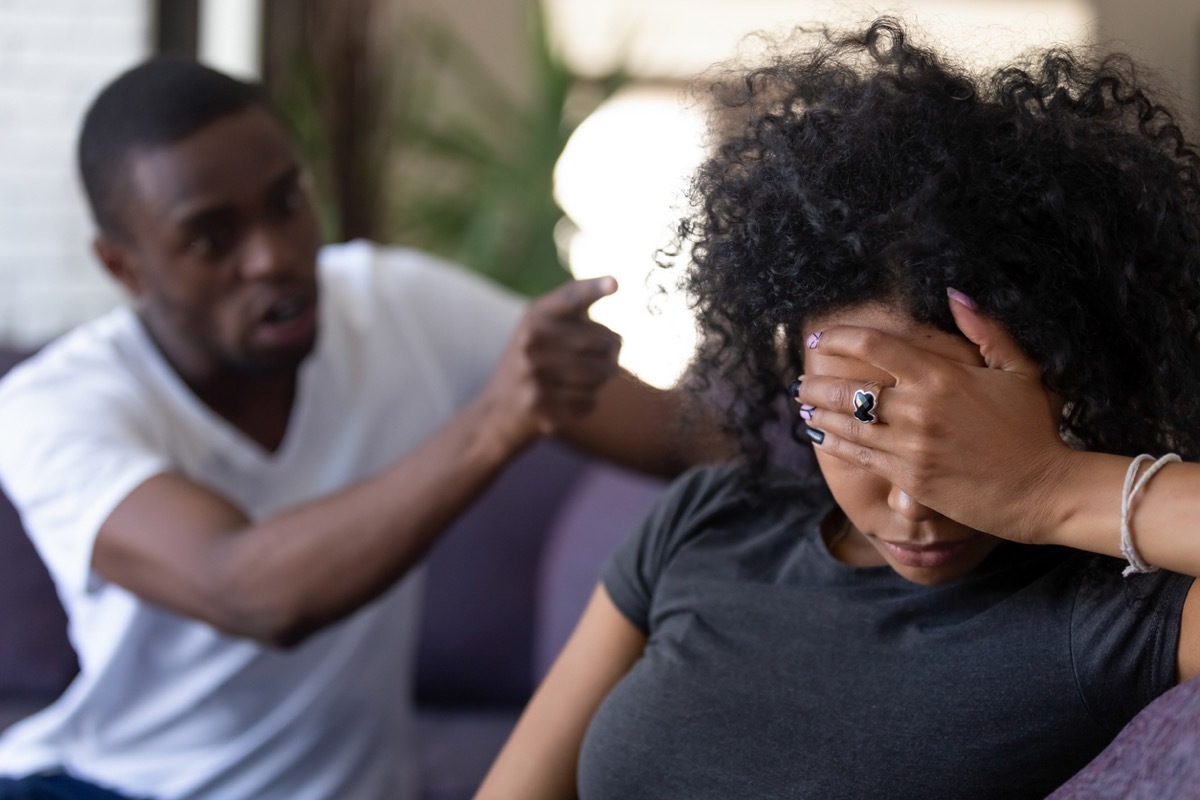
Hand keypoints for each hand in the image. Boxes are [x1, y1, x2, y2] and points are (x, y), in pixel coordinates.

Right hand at [481, 276, 622, 451]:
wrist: (497, 407)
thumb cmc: (533, 359)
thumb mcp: (541, 327)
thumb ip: (575, 313)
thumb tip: (616, 330)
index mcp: (535, 317)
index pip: (571, 298)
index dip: (594, 289)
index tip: (615, 283)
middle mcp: (532, 342)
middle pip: (605, 344)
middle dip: (611, 353)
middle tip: (600, 358)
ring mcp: (534, 375)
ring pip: (601, 375)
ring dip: (600, 380)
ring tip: (579, 379)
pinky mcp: (541, 406)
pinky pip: (590, 403)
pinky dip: (586, 403)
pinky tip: (565, 400)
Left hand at [797, 291, 1079, 543]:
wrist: (1044, 491)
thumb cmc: (1034, 429)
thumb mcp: (1020, 370)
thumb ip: (986, 330)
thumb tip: (954, 294)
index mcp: (941, 376)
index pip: (874, 345)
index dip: (838, 338)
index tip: (819, 339)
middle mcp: (918, 409)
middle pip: (848, 388)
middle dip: (817, 383)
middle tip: (802, 381)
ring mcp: (910, 446)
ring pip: (846, 425)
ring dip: (817, 413)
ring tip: (803, 407)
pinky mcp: (907, 478)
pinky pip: (857, 456)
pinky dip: (831, 443)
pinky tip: (819, 437)